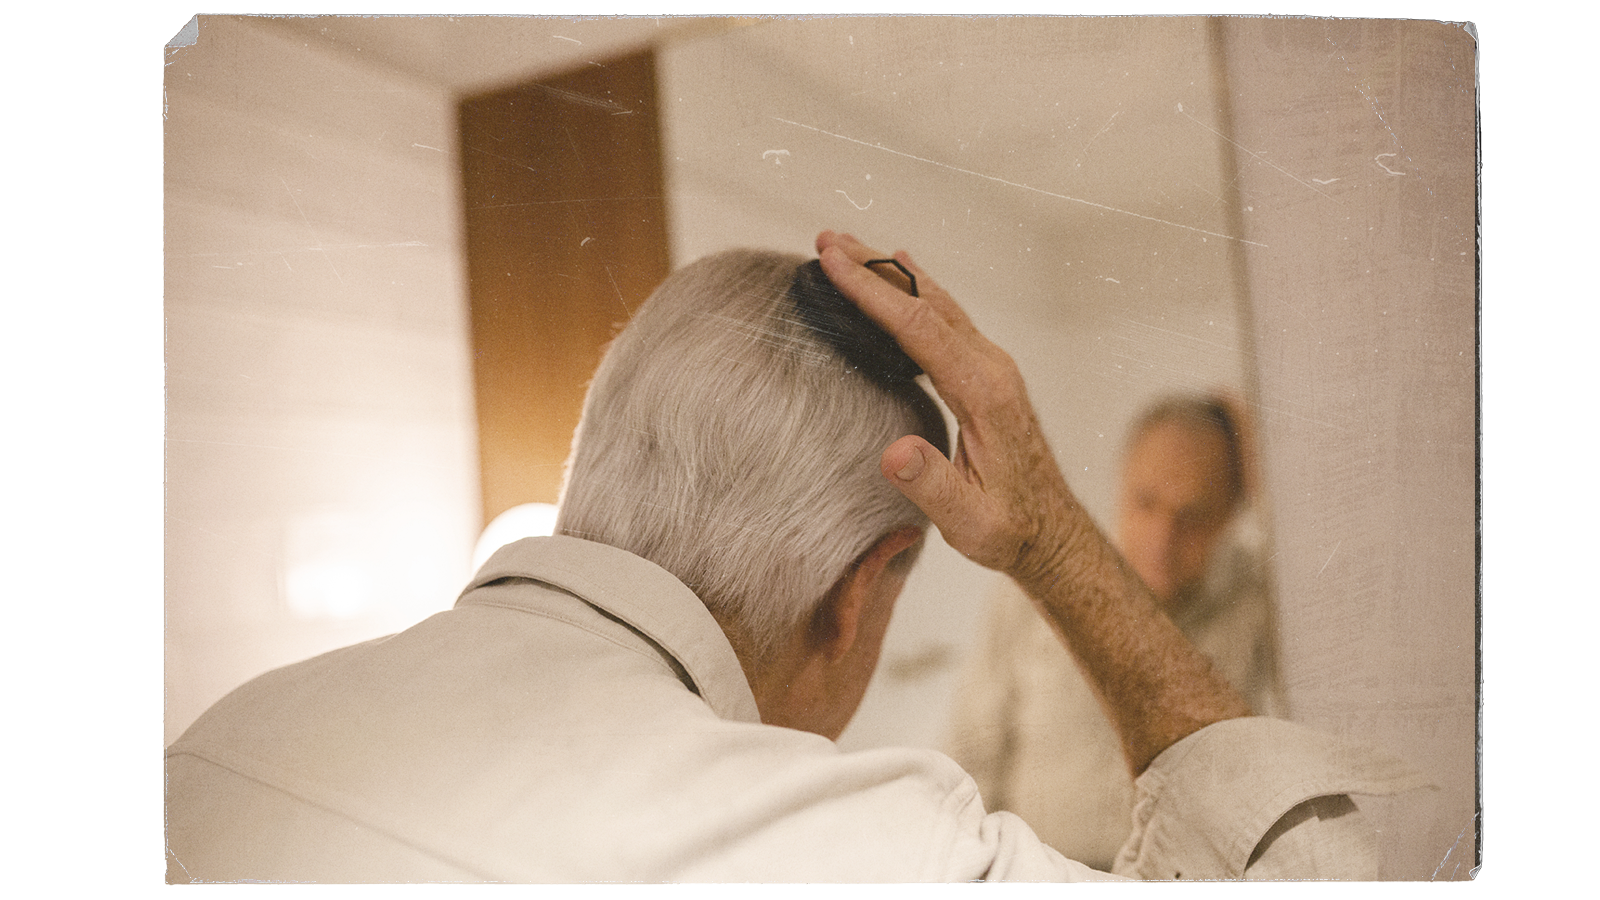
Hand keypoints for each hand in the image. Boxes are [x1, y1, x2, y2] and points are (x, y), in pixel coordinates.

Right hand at [815, 231, 1090, 589]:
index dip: (872, 292)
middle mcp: (991, 368)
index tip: (832, 262)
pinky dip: (914, 292)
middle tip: (826, 239)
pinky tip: (902, 274)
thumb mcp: (969, 521)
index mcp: (984, 393)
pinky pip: (945, 319)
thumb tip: (894, 453)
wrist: (1051, 533)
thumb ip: (933, 486)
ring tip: (848, 249)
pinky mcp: (988, 374)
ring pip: (937, 303)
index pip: (919, 327)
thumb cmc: (1009, 529)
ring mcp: (992, 367)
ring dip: (891, 274)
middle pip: (927, 300)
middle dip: (874, 267)